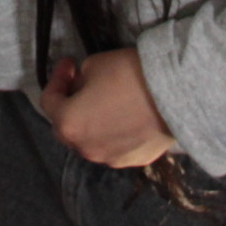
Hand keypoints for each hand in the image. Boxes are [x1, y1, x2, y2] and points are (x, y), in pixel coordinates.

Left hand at [39, 51, 173, 168]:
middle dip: (70, 105)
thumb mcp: (94, 64)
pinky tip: (128, 115)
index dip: (57, 78)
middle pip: (67, 127)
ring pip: (92, 140)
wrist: (176, 94)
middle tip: (81, 84)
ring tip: (106, 102)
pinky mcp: (135, 160)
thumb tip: (81, 86)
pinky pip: (116, 146)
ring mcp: (111, 159)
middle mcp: (86, 148)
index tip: (69, 64)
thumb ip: (80, 79)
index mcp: (69, 124)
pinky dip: (115, 132)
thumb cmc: (129, 76)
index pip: (49, 101)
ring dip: (93, 122)